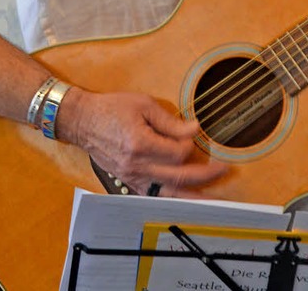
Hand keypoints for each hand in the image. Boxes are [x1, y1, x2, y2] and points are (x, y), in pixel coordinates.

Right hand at [58, 88, 226, 196]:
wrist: (83, 121)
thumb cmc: (111, 108)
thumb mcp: (142, 104)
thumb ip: (169, 120)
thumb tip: (194, 129)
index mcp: (140, 144)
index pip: (177, 153)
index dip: (190, 144)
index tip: (193, 133)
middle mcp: (137, 165)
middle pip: (178, 177)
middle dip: (205, 175)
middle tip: (223, 170)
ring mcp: (132, 177)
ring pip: (168, 193)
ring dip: (193, 197)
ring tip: (214, 201)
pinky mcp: (128, 182)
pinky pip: (153, 196)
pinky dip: (170, 200)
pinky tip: (184, 202)